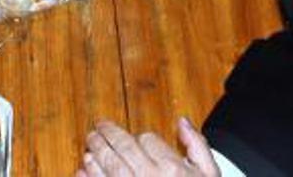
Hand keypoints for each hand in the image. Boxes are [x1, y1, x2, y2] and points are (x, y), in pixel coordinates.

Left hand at [77, 118, 219, 176]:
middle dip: (107, 134)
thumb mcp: (210, 175)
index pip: (148, 139)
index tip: (136, 139)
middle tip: (97, 129)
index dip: (140, 137)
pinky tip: (82, 171)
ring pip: (108, 166)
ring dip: (95, 153)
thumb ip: (197, 147)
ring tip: (89, 146)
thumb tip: (181, 122)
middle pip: (124, 147)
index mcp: (172, 170)